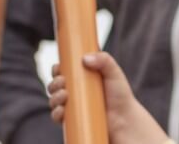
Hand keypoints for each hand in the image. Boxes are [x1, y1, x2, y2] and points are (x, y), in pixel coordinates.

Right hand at [48, 52, 168, 143]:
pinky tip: (61, 110)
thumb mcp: (114, 73)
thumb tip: (84, 59)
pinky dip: (56, 113)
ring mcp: (72, 106)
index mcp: (80, 77)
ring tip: (64, 95)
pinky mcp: (72, 120)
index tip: (59, 68)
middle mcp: (74, 91)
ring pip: (53, 100)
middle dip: (54, 82)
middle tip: (63, 82)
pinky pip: (57, 117)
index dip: (57, 69)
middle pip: (55, 85)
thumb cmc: (120, 95)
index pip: (62, 71)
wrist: (125, 119)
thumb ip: (104, 60)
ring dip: (54, 97)